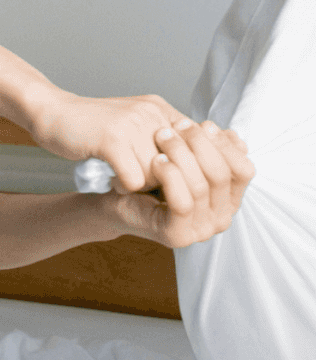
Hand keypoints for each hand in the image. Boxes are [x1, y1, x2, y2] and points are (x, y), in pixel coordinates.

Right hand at [28, 92, 188, 192]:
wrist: (51, 112)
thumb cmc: (89, 126)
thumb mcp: (131, 124)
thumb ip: (158, 138)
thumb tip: (188, 167)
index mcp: (160, 110)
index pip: (199, 144)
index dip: (190, 168)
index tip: (174, 182)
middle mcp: (152, 114)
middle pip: (179, 164)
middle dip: (164, 180)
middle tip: (147, 185)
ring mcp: (132, 125)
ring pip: (157, 174)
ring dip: (141, 185)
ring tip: (125, 181)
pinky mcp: (112, 140)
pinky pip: (134, 179)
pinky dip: (123, 187)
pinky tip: (113, 181)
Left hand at [109, 120, 254, 247]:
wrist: (116, 201)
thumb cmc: (153, 179)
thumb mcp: (186, 159)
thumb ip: (210, 149)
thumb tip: (232, 134)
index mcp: (230, 201)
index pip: (244, 169)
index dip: (226, 144)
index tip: (204, 123)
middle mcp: (221, 219)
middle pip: (221, 175)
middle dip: (200, 144)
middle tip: (178, 125)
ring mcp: (201, 231)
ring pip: (200, 186)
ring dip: (181, 155)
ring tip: (162, 136)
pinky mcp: (178, 236)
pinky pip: (183, 203)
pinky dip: (171, 177)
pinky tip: (156, 160)